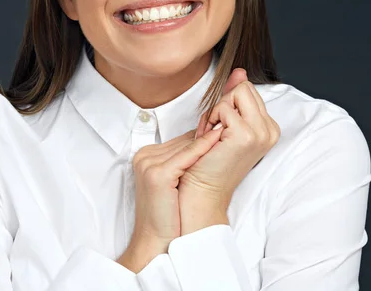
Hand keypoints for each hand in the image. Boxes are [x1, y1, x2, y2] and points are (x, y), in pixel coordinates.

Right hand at [127, 125, 224, 257]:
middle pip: (181, 141)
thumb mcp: (171, 182)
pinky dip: (203, 148)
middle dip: (204, 139)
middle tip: (226, 129)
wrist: (155, 242)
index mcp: (145, 156)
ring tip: (227, 131)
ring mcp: (149, 164)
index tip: (219, 134)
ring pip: (185, 146)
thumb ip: (181, 161)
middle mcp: (144, 157)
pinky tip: (218, 139)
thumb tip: (205, 142)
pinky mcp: (158, 174)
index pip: (178, 141)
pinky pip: (186, 156)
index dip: (199, 140)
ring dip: (206, 142)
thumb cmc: (167, 215)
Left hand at [178, 69, 280, 220]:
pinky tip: (210, 141)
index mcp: (269, 127)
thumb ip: (234, 96)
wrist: (202, 190)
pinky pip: (223, 107)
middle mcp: (270, 129)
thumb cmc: (208, 158)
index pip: (247, 90)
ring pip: (234, 94)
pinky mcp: (246, 135)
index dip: (227, 103)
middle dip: (222, 105)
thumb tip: (239, 70)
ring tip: (211, 137)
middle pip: (243, 87)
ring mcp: (260, 132)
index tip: (219, 128)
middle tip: (214, 132)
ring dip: (215, 113)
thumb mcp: (224, 123)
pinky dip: (210, 121)